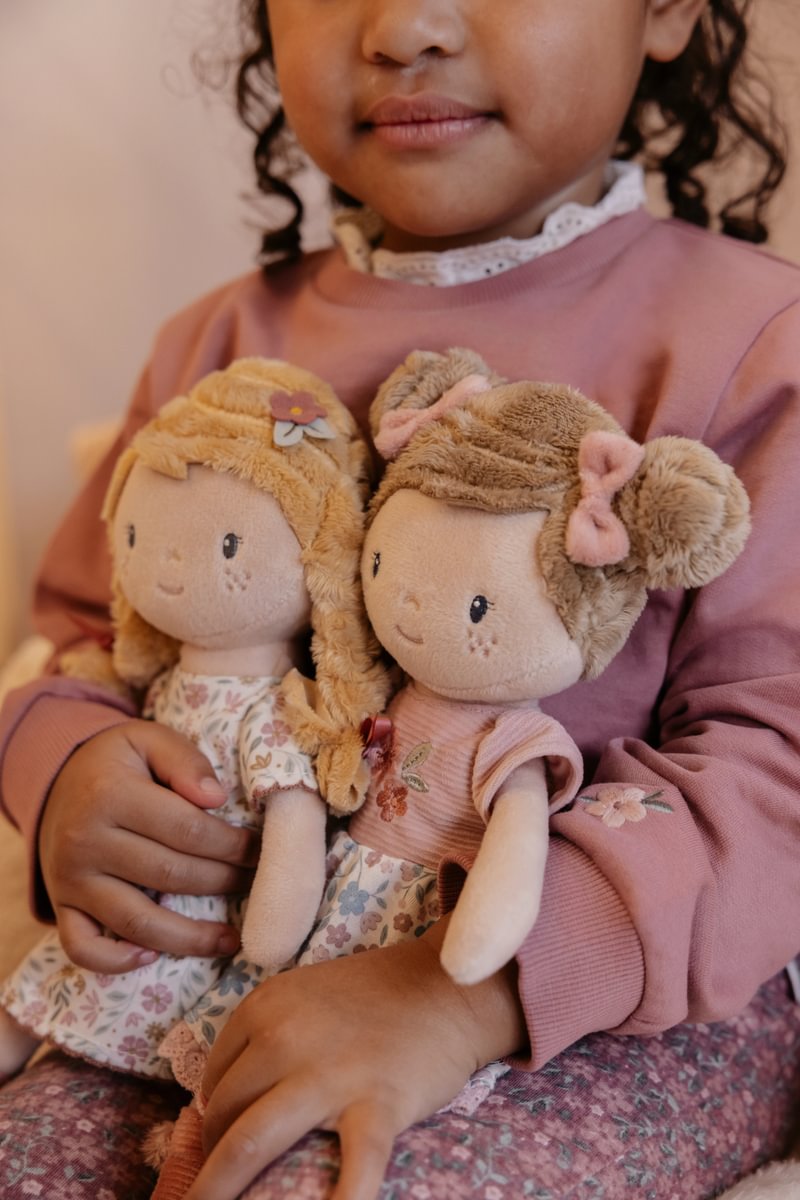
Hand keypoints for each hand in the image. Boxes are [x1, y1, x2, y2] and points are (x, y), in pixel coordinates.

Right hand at [39, 719, 259, 971]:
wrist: (54, 781)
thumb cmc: (116, 761)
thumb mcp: (148, 739)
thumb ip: (184, 760)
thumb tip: (216, 798)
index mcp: (111, 794)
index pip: (188, 830)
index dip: (232, 846)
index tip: (261, 852)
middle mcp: (86, 841)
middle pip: (171, 875)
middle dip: (222, 883)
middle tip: (254, 884)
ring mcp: (70, 880)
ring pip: (137, 921)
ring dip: (189, 937)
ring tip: (230, 939)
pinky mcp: (61, 905)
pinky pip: (83, 947)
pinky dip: (115, 961)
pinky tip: (151, 958)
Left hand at [185, 915, 526, 1199]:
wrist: (447, 986)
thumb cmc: (376, 994)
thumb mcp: (304, 995)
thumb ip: (266, 1036)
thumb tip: (222, 1103)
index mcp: (265, 1007)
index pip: (213, 1077)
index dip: (208, 1118)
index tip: (217, 1141)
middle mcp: (284, 1036)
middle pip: (223, 1113)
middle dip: (212, 1160)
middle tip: (214, 1189)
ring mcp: (329, 1073)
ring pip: (251, 1143)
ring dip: (219, 1188)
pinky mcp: (377, 1105)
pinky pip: (352, 1170)